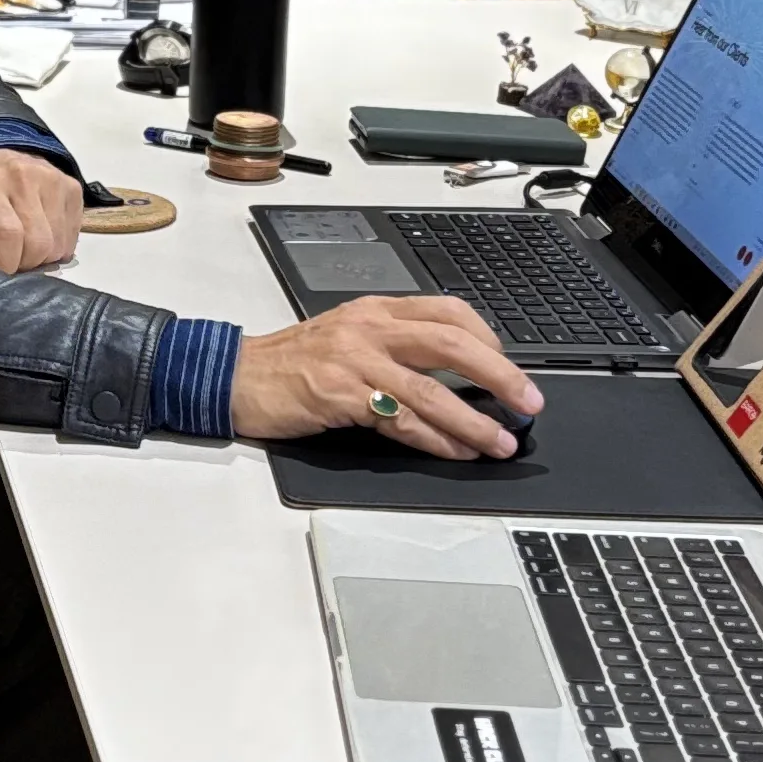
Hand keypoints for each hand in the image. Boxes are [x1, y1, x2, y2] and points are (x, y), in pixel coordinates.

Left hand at [0, 147, 85, 275]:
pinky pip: (73, 235)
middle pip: (38, 243)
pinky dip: (59, 246)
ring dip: (43, 257)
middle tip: (12, 259)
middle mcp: (26, 179)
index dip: (5, 263)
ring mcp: (54, 181)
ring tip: (26, 247)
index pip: (8, 234)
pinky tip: (44, 236)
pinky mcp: (72, 187)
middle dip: (24, 263)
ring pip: (58, 243)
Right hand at [230, 299, 541, 458]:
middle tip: (528, 402)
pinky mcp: (339, 394)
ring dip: (474, 420)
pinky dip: (435, 439)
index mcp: (376, 310)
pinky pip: (400, 418)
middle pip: (452, 343)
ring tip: (500, 442)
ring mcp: (354, 359)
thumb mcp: (347, 339)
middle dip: (500, 375)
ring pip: (431, 388)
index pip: (448, 311)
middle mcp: (370, 327)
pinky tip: (455, 452)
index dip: (489, 339)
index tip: (511, 367)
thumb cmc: (290, 364)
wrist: (234, 376)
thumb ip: (395, 348)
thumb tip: (454, 378)